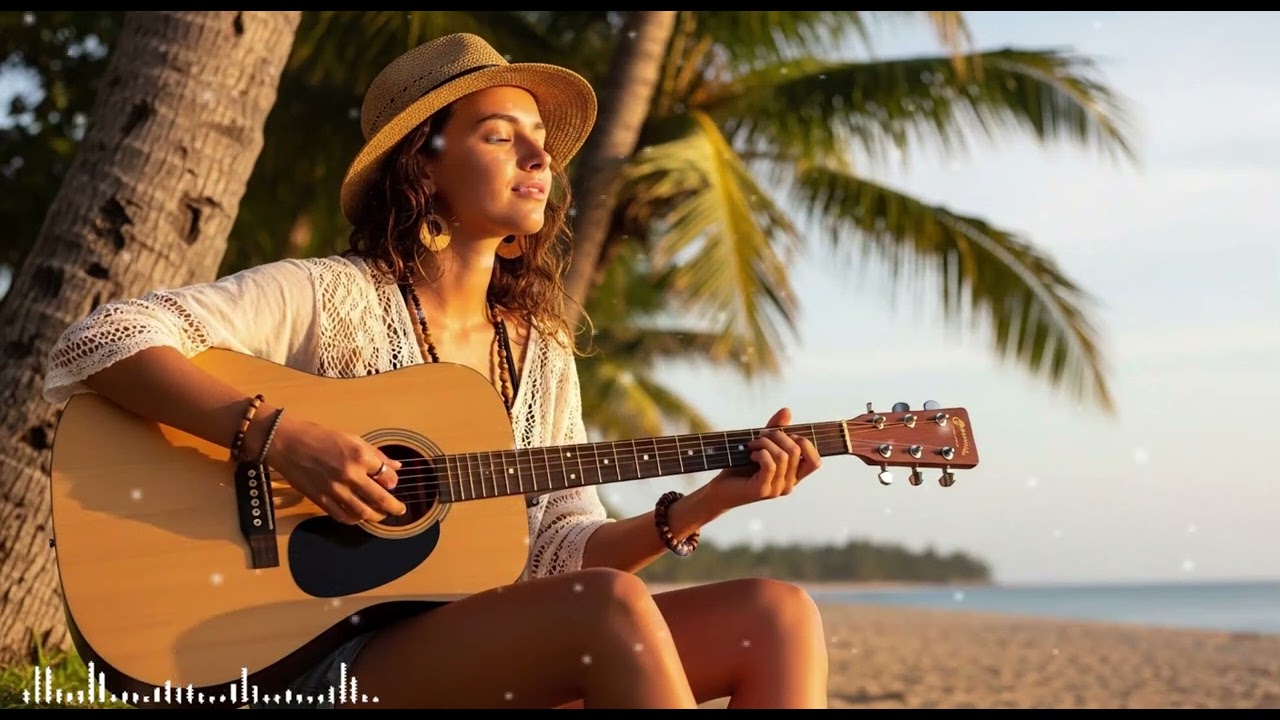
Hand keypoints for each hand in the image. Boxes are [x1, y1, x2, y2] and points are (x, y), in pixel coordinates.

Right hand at [265, 414, 406, 524]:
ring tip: (381, 515)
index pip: (387, 475)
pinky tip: (358, 517)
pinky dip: (354, 520)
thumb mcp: (352, 438)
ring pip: (363, 512)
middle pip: (380, 499)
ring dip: (376, 516)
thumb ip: (375, 454)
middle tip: (399, 510)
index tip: (393, 484)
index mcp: (360, 456)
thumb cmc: (319, 436)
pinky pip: (342, 516)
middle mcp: (350, 474)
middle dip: (393, 507)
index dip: (393, 482)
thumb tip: (396, 466)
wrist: (286, 443)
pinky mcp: (321, 500)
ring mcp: (335, 490)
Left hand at [706, 407, 821, 510]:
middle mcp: (788, 484)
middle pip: (797, 451)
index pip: (815, 462)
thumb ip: (775, 430)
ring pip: (783, 456)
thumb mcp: (761, 445)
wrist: (720, 490)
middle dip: (778, 435)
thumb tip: (787, 411)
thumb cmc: (741, 467)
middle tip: (760, 435)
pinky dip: (760, 453)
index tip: (785, 435)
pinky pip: (770, 464)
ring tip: (752, 444)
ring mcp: (776, 489)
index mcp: (793, 475)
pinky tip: (751, 454)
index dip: (805, 443)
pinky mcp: (762, 490)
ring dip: (765, 442)